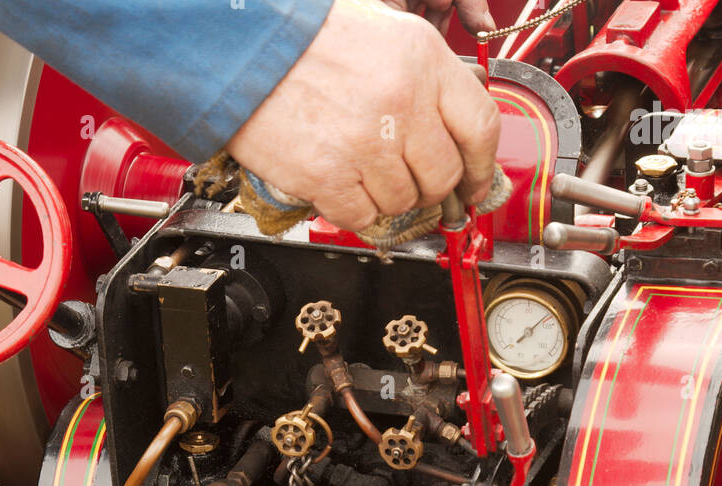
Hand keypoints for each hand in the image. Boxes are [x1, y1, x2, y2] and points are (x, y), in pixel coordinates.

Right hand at [226, 0, 499, 231]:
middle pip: (444, 176)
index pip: (480, 129)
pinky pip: (363, 217)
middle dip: (432, 187)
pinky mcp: (328, 176)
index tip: (476, 186)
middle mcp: (401, 102)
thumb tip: (449, 133)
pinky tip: (338, 180)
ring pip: (403, 202)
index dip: (482, 168)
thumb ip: (423, 79)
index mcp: (422, 60)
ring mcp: (365, 144)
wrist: (238, 41)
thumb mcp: (383, 32)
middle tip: (412, 182)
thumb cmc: (305, 34)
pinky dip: (354, 209)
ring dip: (387, 196)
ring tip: (360, 167)